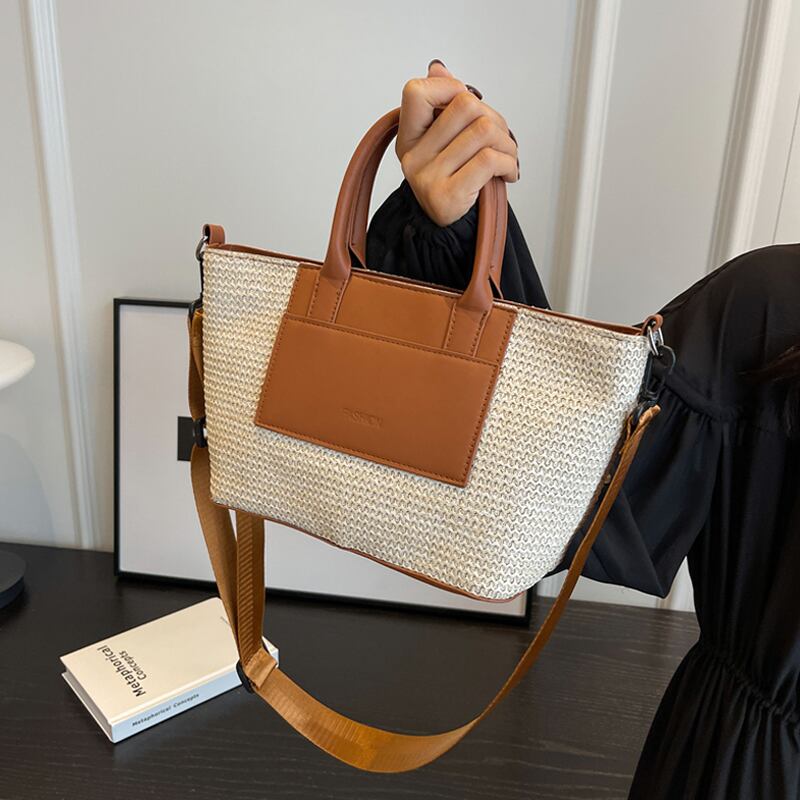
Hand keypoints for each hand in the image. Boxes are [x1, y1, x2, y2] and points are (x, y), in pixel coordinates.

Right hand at [396, 60, 518, 226]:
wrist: (450, 228)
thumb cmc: (453, 180)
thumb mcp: (444, 142)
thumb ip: (443, 104)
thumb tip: (438, 67)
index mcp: (408, 138)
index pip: (417, 92)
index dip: (449, 88)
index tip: (468, 105)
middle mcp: (412, 157)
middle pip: (465, 105)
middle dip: (495, 118)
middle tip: (500, 139)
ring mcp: (427, 178)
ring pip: (483, 130)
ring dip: (508, 143)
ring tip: (508, 157)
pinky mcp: (447, 196)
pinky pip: (490, 160)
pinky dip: (509, 163)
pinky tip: (508, 173)